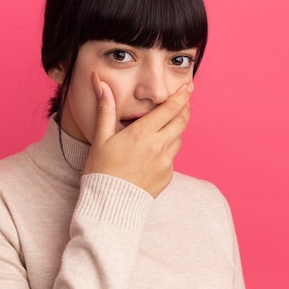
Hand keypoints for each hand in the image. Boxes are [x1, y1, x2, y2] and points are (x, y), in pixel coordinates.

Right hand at [82, 72, 192, 197]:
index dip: (181, 96)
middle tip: (184, 101)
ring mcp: (165, 162)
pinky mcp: (167, 176)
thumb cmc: (101, 170)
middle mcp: (158, 146)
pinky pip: (172, 157)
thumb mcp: (101, 138)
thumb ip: (106, 109)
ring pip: (178, 138)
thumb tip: (101, 83)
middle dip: (184, 109)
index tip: (187, 87)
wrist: (110, 205)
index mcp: (142, 134)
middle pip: (182, 121)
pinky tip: (154, 152)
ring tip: (165, 127)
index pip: (169, 109)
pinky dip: (167, 150)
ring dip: (175, 130)